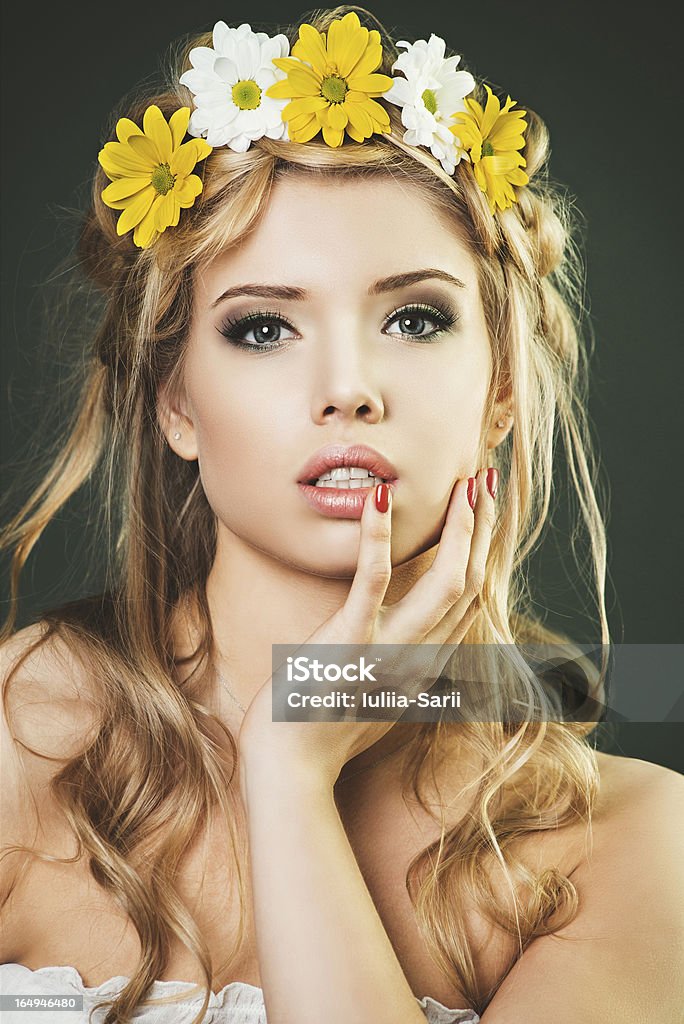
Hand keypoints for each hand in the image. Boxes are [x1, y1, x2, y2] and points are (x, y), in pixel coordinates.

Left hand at [237, 466, 497, 787]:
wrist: (290, 771)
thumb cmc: (323, 731)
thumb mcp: (376, 697)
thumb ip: (400, 667)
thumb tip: (413, 642)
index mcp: (426, 667)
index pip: (469, 602)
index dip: (483, 553)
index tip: (485, 511)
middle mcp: (420, 660)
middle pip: (470, 585)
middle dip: (483, 530)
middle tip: (486, 479)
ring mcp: (387, 652)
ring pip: (445, 584)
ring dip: (460, 530)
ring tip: (466, 483)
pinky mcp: (347, 644)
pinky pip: (371, 584)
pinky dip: (377, 539)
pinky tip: (381, 498)